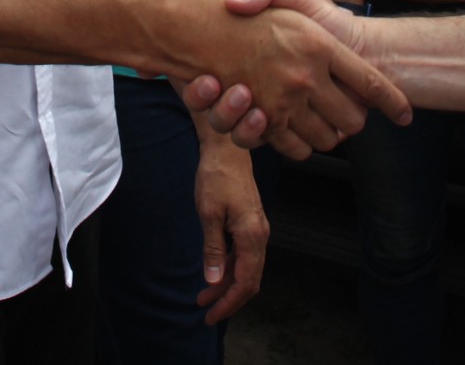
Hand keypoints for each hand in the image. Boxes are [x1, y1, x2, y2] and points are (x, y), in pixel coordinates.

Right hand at [169, 0, 409, 159]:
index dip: (392, 102)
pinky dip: (300, 144)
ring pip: (327, 138)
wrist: (185, 24)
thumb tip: (332, 21)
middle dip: (356, 121)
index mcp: (319, 41)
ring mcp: (283, 100)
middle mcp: (306, 74)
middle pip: (353, 119)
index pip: (370, 82)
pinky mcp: (259, 119)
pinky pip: (294, 147)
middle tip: (350, 113)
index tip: (405, 114)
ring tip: (323, 121)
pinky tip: (297, 128)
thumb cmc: (232, 0)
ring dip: (329, 135)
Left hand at [193, 133, 268, 322]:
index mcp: (251, 236)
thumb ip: (212, 249)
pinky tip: (214, 272)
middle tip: (206, 312)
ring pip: (246, 268)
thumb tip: (213, 281)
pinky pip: (244, 255)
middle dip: (228, 298)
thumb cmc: (216, 178)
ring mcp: (257, 230)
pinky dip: (230, 268)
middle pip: (249, 280)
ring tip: (204, 296)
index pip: (244, 282)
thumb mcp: (208, 214)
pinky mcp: (251, 223)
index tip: (211, 315)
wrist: (227, 150)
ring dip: (227, 284)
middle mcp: (260, 236)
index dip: (228, 303)